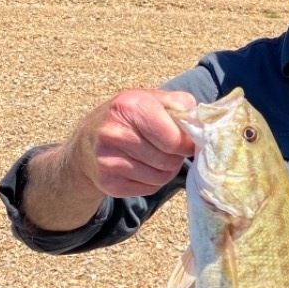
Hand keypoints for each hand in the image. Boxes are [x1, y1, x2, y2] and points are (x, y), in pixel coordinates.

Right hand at [67, 88, 197, 199]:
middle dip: (176, 157)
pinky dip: (152, 181)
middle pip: (169, 160)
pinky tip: (142, 168)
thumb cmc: (128, 118)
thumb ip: (179, 103)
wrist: (87, 143)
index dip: (186, 143)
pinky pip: (149, 188)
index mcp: (129, 107)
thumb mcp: (150, 99)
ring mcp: (108, 160)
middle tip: (169, 149)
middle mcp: (114, 133)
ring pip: (161, 177)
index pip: (174, 139)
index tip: (186, 141)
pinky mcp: (109, 183)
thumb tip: (201, 123)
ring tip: (156, 158)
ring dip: (166, 170)